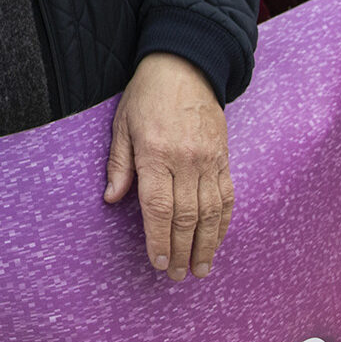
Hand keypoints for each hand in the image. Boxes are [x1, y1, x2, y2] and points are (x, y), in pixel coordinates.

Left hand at [103, 53, 233, 281]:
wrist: (186, 66)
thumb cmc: (147, 96)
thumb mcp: (122, 125)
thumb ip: (119, 164)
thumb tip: (112, 199)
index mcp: (156, 153)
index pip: (159, 207)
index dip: (158, 239)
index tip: (156, 262)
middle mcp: (186, 160)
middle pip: (186, 216)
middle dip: (181, 251)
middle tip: (175, 275)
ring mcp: (209, 160)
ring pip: (211, 212)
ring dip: (206, 245)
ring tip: (199, 269)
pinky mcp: (224, 158)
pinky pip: (228, 197)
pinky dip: (223, 223)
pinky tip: (217, 240)